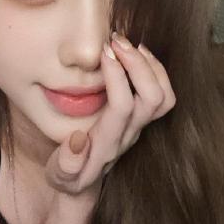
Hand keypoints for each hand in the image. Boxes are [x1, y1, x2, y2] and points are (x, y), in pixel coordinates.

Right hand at [45, 32, 175, 195]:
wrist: (84, 182)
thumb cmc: (68, 175)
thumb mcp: (59, 176)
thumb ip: (66, 165)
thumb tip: (79, 140)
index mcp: (107, 142)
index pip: (122, 106)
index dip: (117, 76)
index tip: (104, 52)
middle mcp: (129, 134)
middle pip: (152, 98)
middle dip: (138, 64)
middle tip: (117, 41)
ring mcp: (139, 127)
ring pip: (164, 97)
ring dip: (150, 65)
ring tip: (128, 44)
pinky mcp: (142, 119)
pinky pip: (163, 95)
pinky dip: (155, 69)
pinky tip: (136, 54)